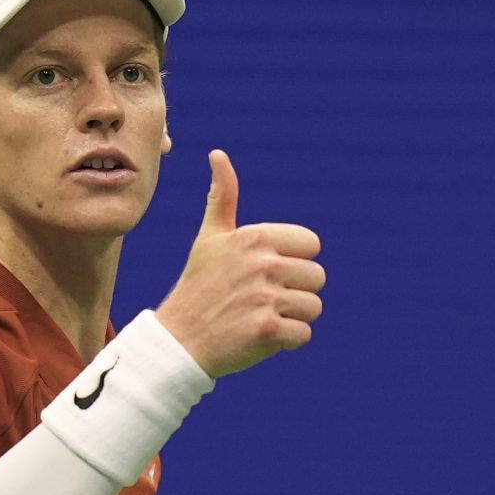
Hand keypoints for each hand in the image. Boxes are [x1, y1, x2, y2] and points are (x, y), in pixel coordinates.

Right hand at [156, 150, 325, 378]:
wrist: (178, 341)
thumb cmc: (198, 287)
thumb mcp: (209, 238)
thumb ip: (222, 197)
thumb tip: (218, 153)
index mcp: (253, 237)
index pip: (311, 245)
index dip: (293, 262)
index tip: (266, 273)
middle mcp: (260, 264)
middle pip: (317, 278)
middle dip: (295, 292)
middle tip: (261, 301)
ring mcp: (264, 298)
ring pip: (314, 307)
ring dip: (293, 318)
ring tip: (261, 318)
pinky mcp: (266, 331)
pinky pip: (304, 334)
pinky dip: (287, 341)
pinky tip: (261, 337)